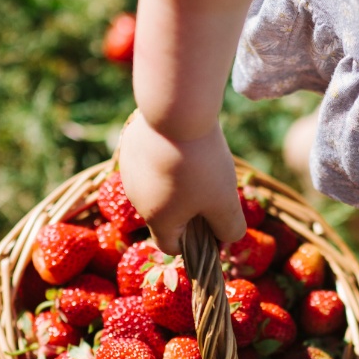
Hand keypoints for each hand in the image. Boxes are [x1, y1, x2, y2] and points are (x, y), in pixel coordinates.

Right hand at [117, 112, 246, 255]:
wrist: (176, 111)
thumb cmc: (201, 164)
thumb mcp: (225, 202)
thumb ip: (229, 228)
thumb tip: (226, 238)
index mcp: (157, 219)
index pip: (171, 247)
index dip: (195, 244)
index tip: (214, 223)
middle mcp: (137, 199)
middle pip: (166, 215)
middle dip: (189, 209)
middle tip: (212, 188)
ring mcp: (130, 172)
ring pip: (157, 186)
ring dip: (178, 182)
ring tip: (199, 162)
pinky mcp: (130, 146)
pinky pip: (151, 162)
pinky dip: (167, 159)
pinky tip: (183, 144)